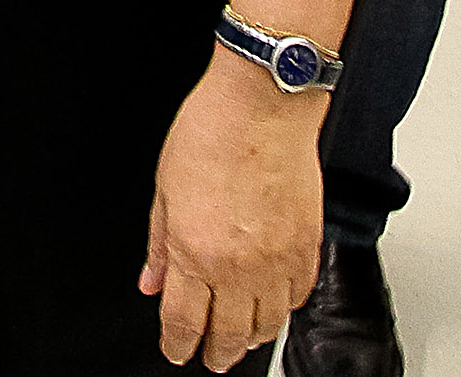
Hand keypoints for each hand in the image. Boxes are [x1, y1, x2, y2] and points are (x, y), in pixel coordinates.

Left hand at [140, 66, 321, 369]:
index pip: (185, 321)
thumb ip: (160, 244)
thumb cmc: (210, 134)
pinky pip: (299, 296)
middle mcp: (239, 265)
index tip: (176, 351)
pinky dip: (285, 308)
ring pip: (269, 323)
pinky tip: (275, 306)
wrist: (262, 107)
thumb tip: (152, 281)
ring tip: (243, 340)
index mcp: (196, 252)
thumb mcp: (164, 189)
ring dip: (254, 338)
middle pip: (230, 334)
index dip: (178, 345)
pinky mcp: (308, 247)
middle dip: (218, 353)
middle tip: (212, 359)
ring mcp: (278, 260)